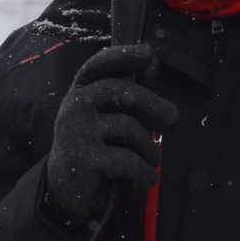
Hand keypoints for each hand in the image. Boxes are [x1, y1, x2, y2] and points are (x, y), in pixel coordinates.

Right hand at [46, 43, 178, 219]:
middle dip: (153, 103)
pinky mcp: (84, 159)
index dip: (123, 55)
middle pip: (119, 90)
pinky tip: (149, 178)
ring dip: (150, 148)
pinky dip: (145, 172)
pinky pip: (128, 159)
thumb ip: (129, 93)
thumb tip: (154, 63)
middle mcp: (74, 106)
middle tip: (173, 119)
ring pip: (130, 127)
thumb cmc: (94, 144)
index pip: (98, 65)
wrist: (66, 186)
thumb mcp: (108, 116)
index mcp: (80, 92)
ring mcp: (77, 131)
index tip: (148, 54)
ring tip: (154, 159)